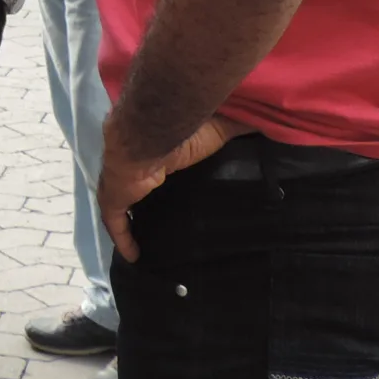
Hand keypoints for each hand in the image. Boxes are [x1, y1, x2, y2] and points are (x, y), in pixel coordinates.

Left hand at [97, 117, 238, 261]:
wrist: (153, 128)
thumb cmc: (186, 126)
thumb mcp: (219, 126)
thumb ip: (238, 125)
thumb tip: (265, 123)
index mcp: (159, 147)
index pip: (158, 163)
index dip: (161, 175)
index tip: (173, 191)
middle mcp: (137, 163)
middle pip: (138, 185)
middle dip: (144, 200)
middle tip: (161, 221)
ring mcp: (123, 179)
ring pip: (124, 204)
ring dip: (132, 220)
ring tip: (147, 240)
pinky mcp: (114, 194)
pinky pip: (114, 221)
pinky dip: (122, 238)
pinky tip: (133, 255)